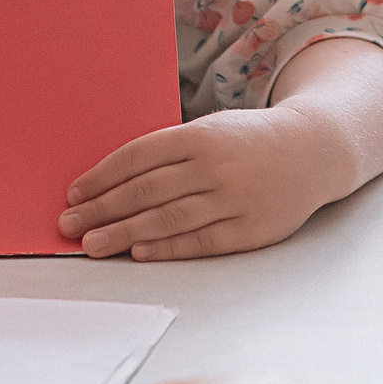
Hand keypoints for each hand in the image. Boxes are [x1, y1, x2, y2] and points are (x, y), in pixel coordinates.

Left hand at [60, 107, 336, 261]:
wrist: (314, 149)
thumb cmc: (249, 141)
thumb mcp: (211, 130)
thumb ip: (170, 152)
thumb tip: (114, 182)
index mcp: (200, 135)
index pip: (138, 157)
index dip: (101, 177)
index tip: (73, 194)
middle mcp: (214, 166)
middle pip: (146, 190)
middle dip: (102, 208)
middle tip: (68, 225)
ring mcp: (233, 198)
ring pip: (168, 218)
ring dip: (125, 233)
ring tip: (93, 243)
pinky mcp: (250, 229)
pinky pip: (201, 241)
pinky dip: (168, 248)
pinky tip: (140, 253)